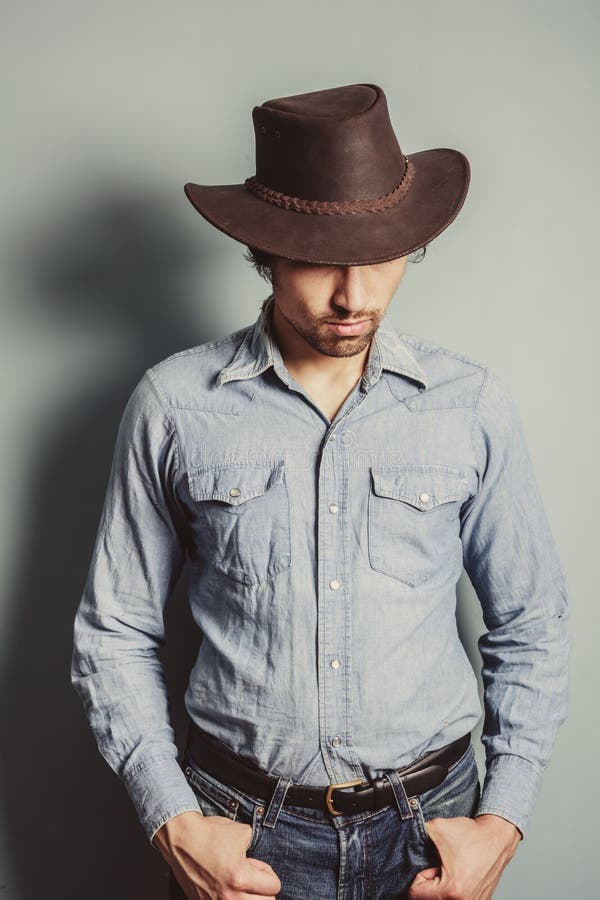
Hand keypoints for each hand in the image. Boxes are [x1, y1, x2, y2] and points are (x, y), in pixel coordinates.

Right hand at [152, 810, 281, 898]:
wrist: (180, 839)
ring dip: (248, 897)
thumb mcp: (243, 833)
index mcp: (240, 878)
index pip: (273, 887)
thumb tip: (257, 866)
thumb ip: (256, 852)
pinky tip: (224, 886)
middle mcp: (229, 897)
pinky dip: (230, 898)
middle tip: (251, 877)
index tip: (255, 865)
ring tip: (239, 884)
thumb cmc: (209, 834)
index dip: (267, 872)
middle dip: (263, 890)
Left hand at [408, 813, 521, 899]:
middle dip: (431, 884)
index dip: (420, 877)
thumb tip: (402, 834)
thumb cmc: (472, 835)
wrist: (497, 837)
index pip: (415, 895)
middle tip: (442, 868)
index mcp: (451, 890)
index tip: (433, 866)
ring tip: (452, 872)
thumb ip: (417, 833)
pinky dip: (454, 891)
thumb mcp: (438, 828)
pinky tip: (461, 876)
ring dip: (442, 888)